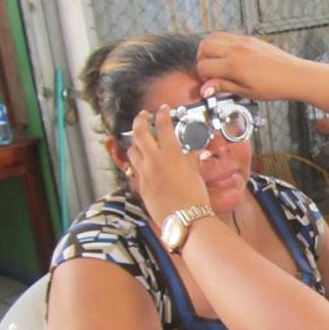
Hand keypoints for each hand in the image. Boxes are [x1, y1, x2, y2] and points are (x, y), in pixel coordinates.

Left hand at [126, 105, 209, 225]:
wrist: (185, 219)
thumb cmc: (194, 198)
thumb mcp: (196, 174)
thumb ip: (191, 159)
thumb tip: (194, 152)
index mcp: (170, 154)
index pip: (163, 125)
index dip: (162, 114)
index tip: (163, 109)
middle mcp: (153, 161)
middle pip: (138, 132)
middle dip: (140, 120)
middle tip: (143, 116)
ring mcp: (144, 174)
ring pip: (132, 150)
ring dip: (136, 143)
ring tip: (141, 141)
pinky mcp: (141, 186)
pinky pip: (135, 169)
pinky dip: (138, 163)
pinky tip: (144, 164)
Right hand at [196, 33, 310, 101]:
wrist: (294, 75)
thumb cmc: (274, 86)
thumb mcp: (246, 92)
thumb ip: (223, 87)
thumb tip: (205, 89)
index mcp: (235, 66)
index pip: (204, 66)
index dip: (203, 77)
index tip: (209, 83)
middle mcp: (237, 50)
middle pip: (204, 46)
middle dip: (202, 59)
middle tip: (209, 71)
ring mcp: (243, 41)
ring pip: (213, 37)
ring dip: (209, 49)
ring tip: (217, 63)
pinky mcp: (249, 38)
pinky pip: (227, 35)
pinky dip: (221, 44)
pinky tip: (228, 57)